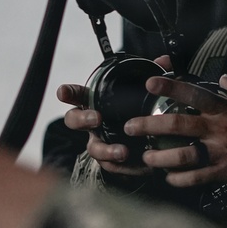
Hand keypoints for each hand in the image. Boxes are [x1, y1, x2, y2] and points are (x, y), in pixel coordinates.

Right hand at [56, 55, 171, 176]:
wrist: (150, 136)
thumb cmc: (140, 107)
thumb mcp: (146, 89)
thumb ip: (153, 73)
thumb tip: (162, 59)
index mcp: (96, 101)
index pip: (77, 94)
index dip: (68, 93)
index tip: (63, 93)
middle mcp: (93, 122)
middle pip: (74, 121)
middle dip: (82, 119)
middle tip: (97, 119)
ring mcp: (100, 141)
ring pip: (94, 148)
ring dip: (107, 150)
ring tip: (124, 152)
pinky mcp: (113, 161)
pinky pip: (112, 167)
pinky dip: (125, 167)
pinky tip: (140, 166)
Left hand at [126, 76, 226, 192]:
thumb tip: (225, 78)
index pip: (193, 93)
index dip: (170, 86)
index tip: (150, 82)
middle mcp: (220, 129)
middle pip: (177, 124)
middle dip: (148, 125)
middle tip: (129, 126)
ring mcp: (222, 152)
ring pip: (181, 155)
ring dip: (159, 156)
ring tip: (146, 157)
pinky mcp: (226, 172)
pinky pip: (196, 177)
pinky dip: (179, 178)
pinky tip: (170, 178)